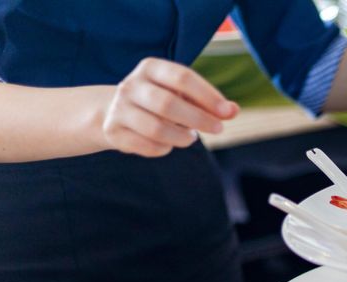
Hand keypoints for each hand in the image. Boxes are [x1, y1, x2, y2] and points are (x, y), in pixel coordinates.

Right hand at [100, 58, 238, 156]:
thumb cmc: (161, 102)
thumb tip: (233, 111)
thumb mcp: (184, 96)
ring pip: (156, 129)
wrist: (115, 112)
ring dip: (181, 137)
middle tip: (218, 129)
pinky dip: (164, 149)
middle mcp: (131, 85)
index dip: (207, 95)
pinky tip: (168, 143)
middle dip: (198, 119)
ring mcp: (119, 108)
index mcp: (151, 68)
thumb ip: (209, 103)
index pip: (182, 77)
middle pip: (167, 103)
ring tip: (190, 138)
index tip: (227, 112)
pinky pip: (147, 146)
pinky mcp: (113, 131)